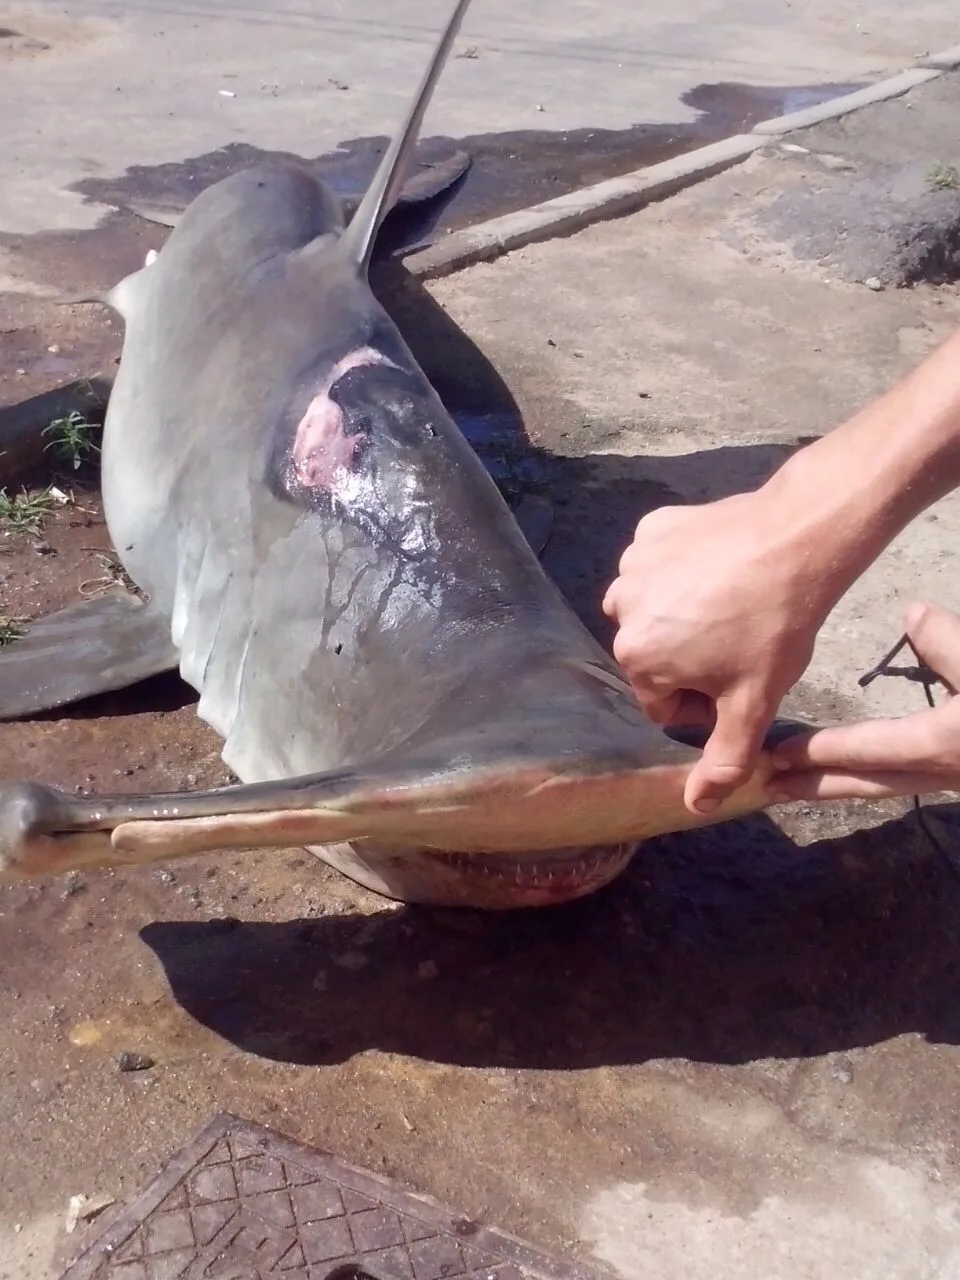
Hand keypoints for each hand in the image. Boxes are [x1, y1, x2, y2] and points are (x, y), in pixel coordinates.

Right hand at [602, 493, 837, 814]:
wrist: (798, 540)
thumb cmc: (773, 627)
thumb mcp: (753, 703)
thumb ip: (723, 760)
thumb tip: (695, 807)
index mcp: (636, 657)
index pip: (661, 702)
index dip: (703, 700)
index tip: (738, 679)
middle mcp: (620, 609)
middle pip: (653, 655)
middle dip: (688, 658)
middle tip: (738, 643)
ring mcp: (634, 563)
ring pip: (653, 608)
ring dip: (681, 614)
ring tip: (729, 606)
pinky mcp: (653, 528)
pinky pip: (659, 563)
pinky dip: (681, 569)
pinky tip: (719, 569)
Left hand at [770, 601, 959, 799]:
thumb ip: (948, 642)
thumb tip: (911, 614)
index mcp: (937, 744)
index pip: (863, 749)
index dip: (817, 751)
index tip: (775, 754)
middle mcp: (940, 772)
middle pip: (866, 782)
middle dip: (816, 784)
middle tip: (769, 787)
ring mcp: (953, 779)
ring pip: (887, 786)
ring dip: (844, 784)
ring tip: (802, 784)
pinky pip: (908, 781)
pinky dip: (876, 776)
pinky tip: (866, 766)